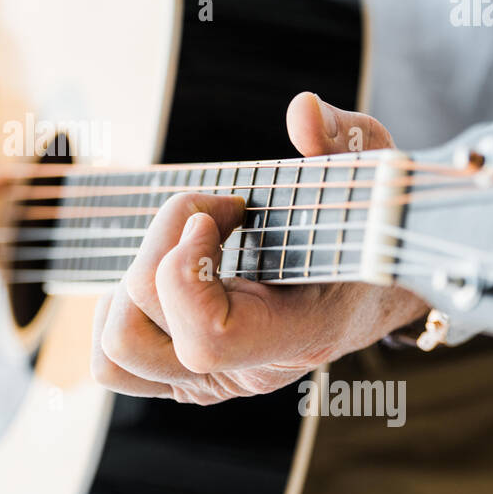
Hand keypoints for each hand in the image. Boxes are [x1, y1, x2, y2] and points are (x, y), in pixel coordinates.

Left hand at [91, 92, 427, 404]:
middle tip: (214, 209)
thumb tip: (302, 111)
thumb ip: (342, 139)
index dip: (186, 270)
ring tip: (185, 240)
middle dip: (157, 249)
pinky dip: (120, 309)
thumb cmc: (370, 226)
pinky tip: (166, 265)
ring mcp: (210, 382)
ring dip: (128, 285)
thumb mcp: (372, 172)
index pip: (208, 338)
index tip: (218, 211)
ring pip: (115, 352)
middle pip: (139, 330)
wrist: (379, 285)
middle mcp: (246, 373)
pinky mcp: (183, 374)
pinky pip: (114, 362)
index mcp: (298, 335)